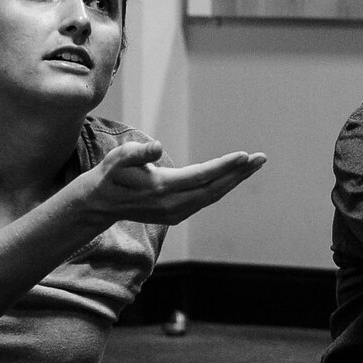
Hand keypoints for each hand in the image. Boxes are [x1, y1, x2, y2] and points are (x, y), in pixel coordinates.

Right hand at [79, 141, 265, 227]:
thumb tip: (157, 147)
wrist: (101, 203)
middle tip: (261, 158)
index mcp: (161, 188)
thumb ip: (136, 154)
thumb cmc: (109, 175)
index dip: (225, 166)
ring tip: (253, 165)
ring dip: (234, 181)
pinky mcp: (176, 215)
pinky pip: (205, 200)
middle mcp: (172, 205)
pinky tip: (233, 177)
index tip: (245, 156)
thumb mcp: (117, 158)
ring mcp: (175, 213)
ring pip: (212, 196)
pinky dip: (222, 188)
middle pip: (214, 189)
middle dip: (239, 174)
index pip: (201, 177)